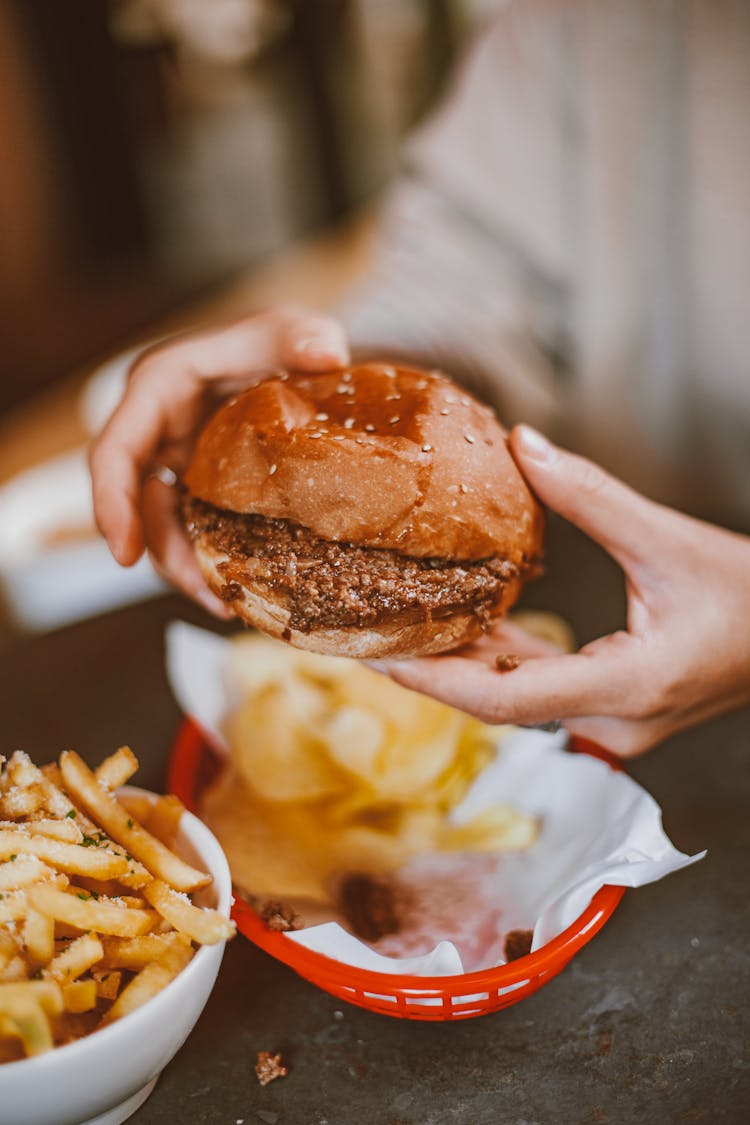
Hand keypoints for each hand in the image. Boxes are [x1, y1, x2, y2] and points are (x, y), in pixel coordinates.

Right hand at [89, 307, 348, 614]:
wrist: (302, 360)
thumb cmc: (283, 339)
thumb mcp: (292, 330)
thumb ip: (303, 336)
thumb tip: (327, 353)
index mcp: (158, 389)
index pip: (115, 452)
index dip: (111, 505)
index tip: (123, 554)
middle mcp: (155, 431)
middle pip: (134, 504)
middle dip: (160, 554)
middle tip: (205, 594)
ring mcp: (176, 464)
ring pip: (163, 526)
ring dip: (188, 568)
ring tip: (229, 605)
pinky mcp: (200, 489)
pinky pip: (194, 530)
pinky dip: (212, 561)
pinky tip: (240, 594)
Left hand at [369, 425, 749, 755]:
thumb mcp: (669, 540)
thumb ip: (592, 497)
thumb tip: (525, 446)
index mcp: (626, 685)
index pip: (503, 698)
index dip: (431, 680)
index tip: (373, 654)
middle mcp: (612, 718)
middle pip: (496, 702)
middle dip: (428, 669)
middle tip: (362, 630)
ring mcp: (612, 721)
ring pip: (515, 698)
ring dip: (460, 663)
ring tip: (397, 621)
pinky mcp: (613, 706)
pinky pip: (539, 687)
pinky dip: (499, 658)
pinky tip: (463, 624)